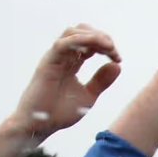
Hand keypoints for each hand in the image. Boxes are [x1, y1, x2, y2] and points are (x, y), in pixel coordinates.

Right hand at [11, 25, 121, 139]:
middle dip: (101, 37)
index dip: (106, 46)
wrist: (39, 125)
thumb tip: (117, 65)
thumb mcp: (88, 95)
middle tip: (114, 52)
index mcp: (71, 63)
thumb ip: (101, 81)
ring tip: (108, 48)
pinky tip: (94, 48)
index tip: (118, 58)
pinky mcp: (47, 63)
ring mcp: (54, 58)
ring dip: (93, 36)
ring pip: (71, 32)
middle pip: (81, 31)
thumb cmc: (59, 112)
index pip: (89, 43)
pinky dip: (79, 41)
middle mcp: (62, 57)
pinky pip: (62, 44)